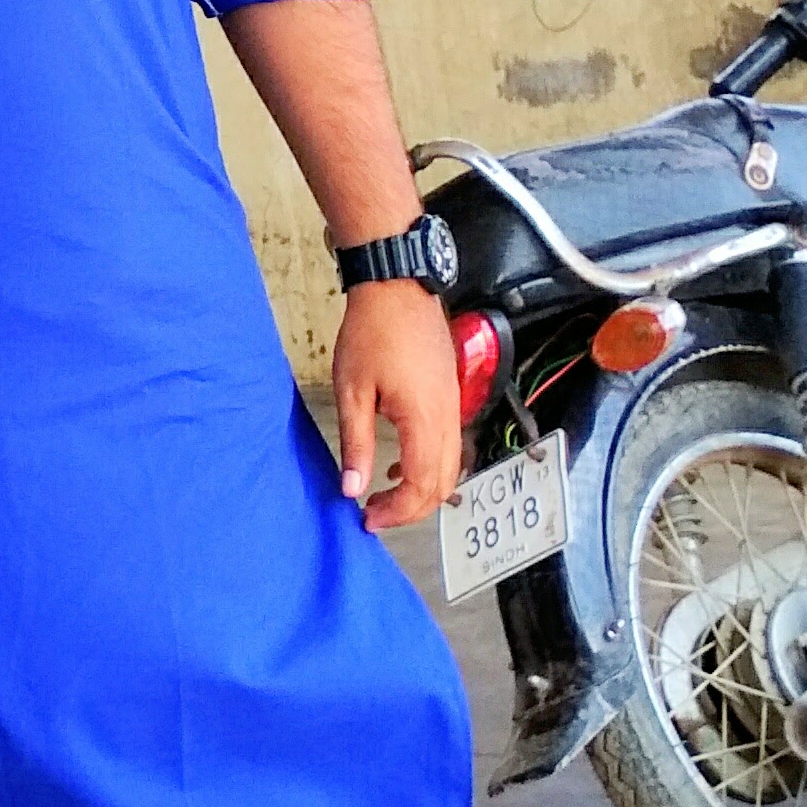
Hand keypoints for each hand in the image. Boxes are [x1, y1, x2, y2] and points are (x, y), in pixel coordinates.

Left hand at [333, 284, 462, 529]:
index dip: (397, 512)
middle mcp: (448, 417)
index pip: (421, 486)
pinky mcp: (450, 396)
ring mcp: (454, 406)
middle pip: (443, 485)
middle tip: (375, 514)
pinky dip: (429, 466)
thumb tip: (352, 488)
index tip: (368, 518)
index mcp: (424, 419)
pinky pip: (449, 445)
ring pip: (451, 467)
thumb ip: (356, 444)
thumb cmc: (372, 332)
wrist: (397, 288)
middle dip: (411, 510)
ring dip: (422, 490)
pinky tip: (398, 464)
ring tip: (385, 496)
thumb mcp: (352, 392)